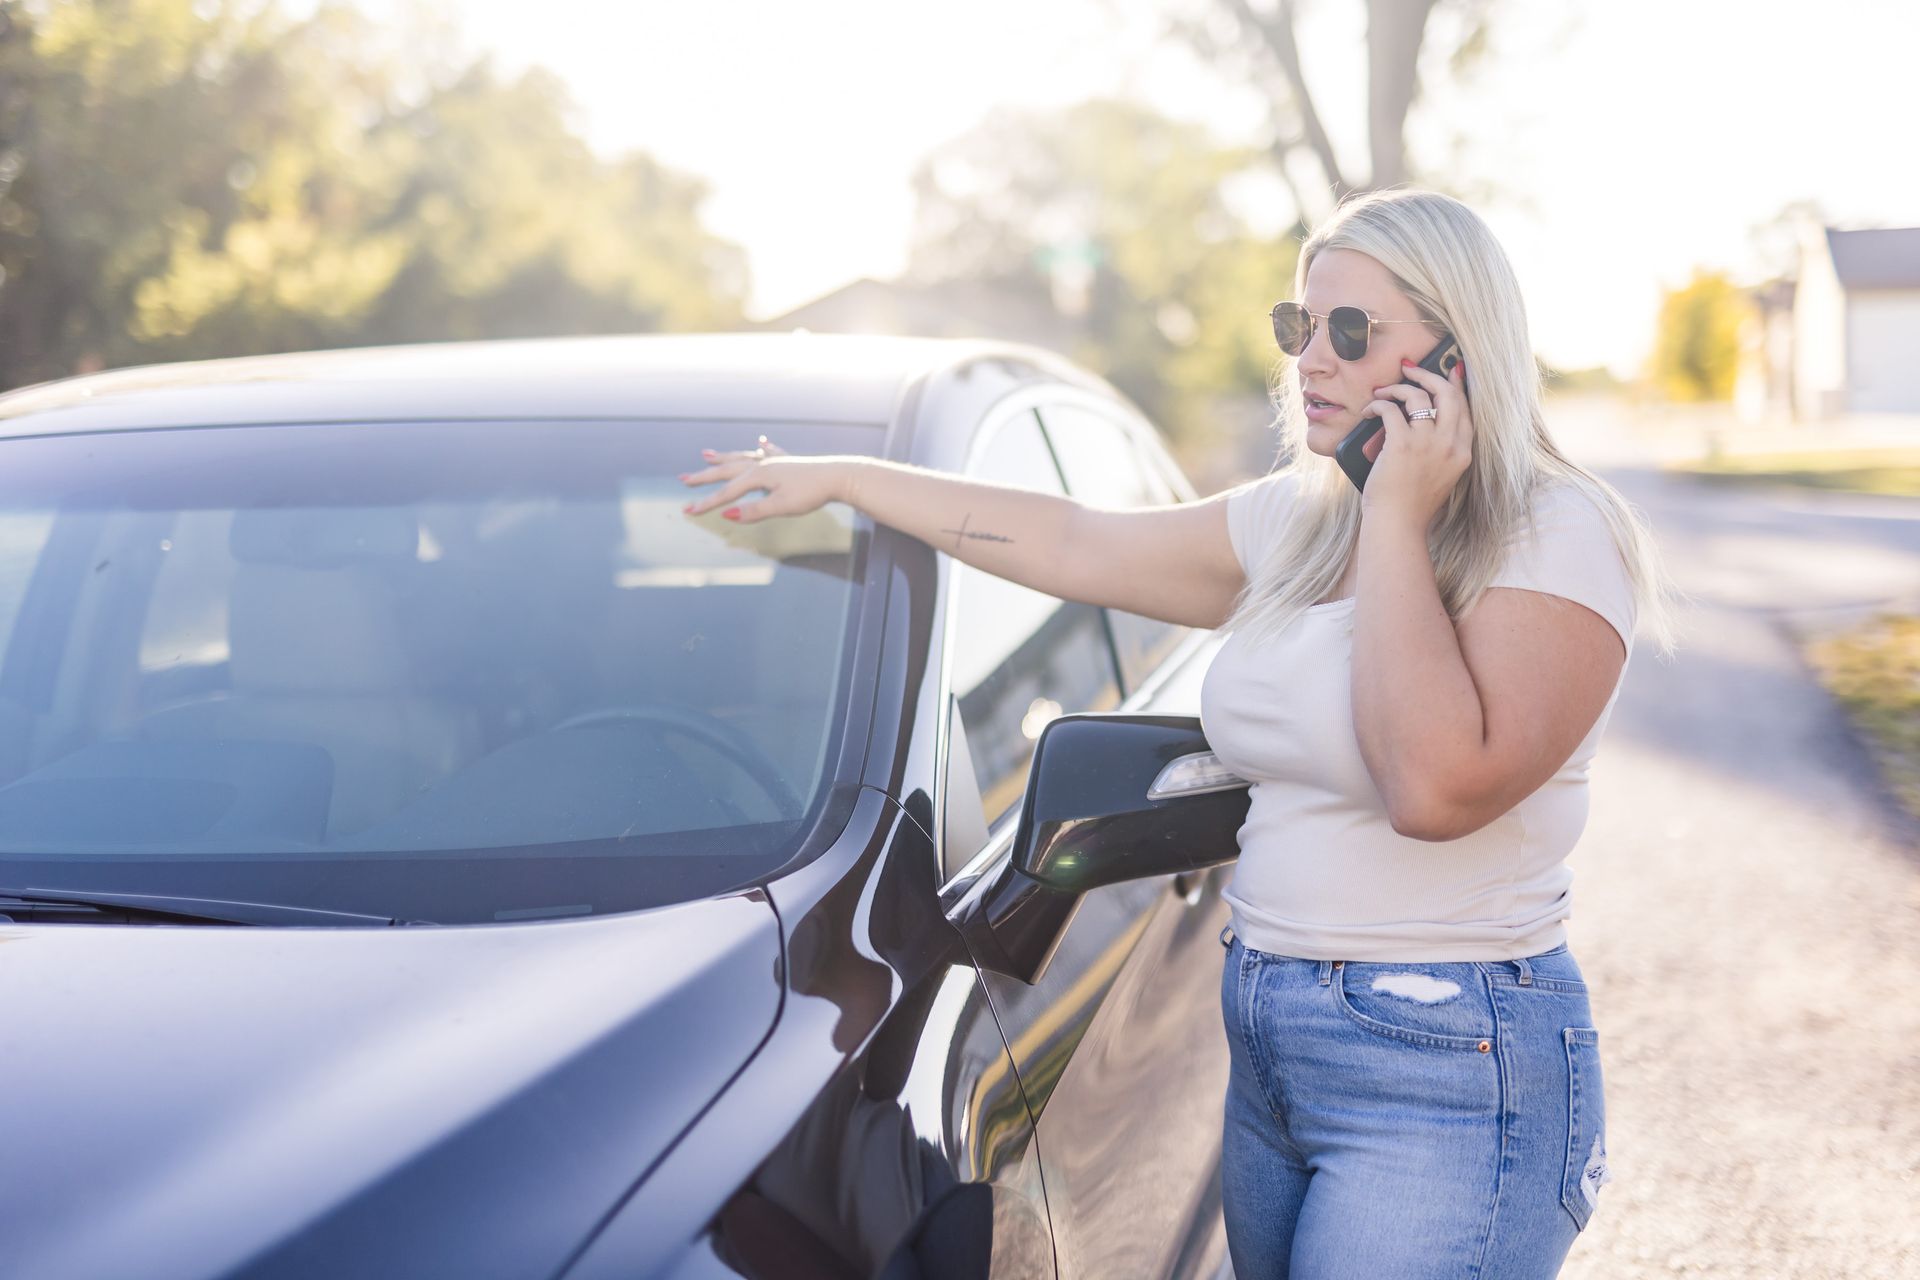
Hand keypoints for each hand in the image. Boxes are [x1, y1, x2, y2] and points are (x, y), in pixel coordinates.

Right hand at [678, 435, 849, 522]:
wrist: (839, 476)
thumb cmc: (811, 493)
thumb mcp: (782, 507)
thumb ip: (755, 512)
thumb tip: (729, 516)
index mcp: (758, 476)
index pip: (727, 493)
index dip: (706, 503)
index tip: (688, 511)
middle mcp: (762, 464)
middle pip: (727, 470)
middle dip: (704, 476)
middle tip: (683, 479)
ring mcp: (775, 460)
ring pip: (743, 458)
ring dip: (724, 457)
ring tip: (706, 454)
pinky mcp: (789, 460)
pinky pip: (769, 452)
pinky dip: (762, 448)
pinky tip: (761, 442)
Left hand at [1357, 358, 1471, 527]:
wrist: (1398, 524)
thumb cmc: (1412, 505)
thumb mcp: (1441, 476)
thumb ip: (1442, 451)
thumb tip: (1427, 424)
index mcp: (1463, 452)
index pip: (1465, 408)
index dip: (1457, 385)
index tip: (1449, 370)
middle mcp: (1450, 444)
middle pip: (1447, 393)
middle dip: (1428, 375)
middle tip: (1410, 369)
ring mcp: (1427, 443)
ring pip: (1418, 396)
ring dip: (1397, 388)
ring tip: (1382, 392)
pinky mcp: (1402, 444)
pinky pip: (1391, 409)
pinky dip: (1378, 404)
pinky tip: (1370, 409)